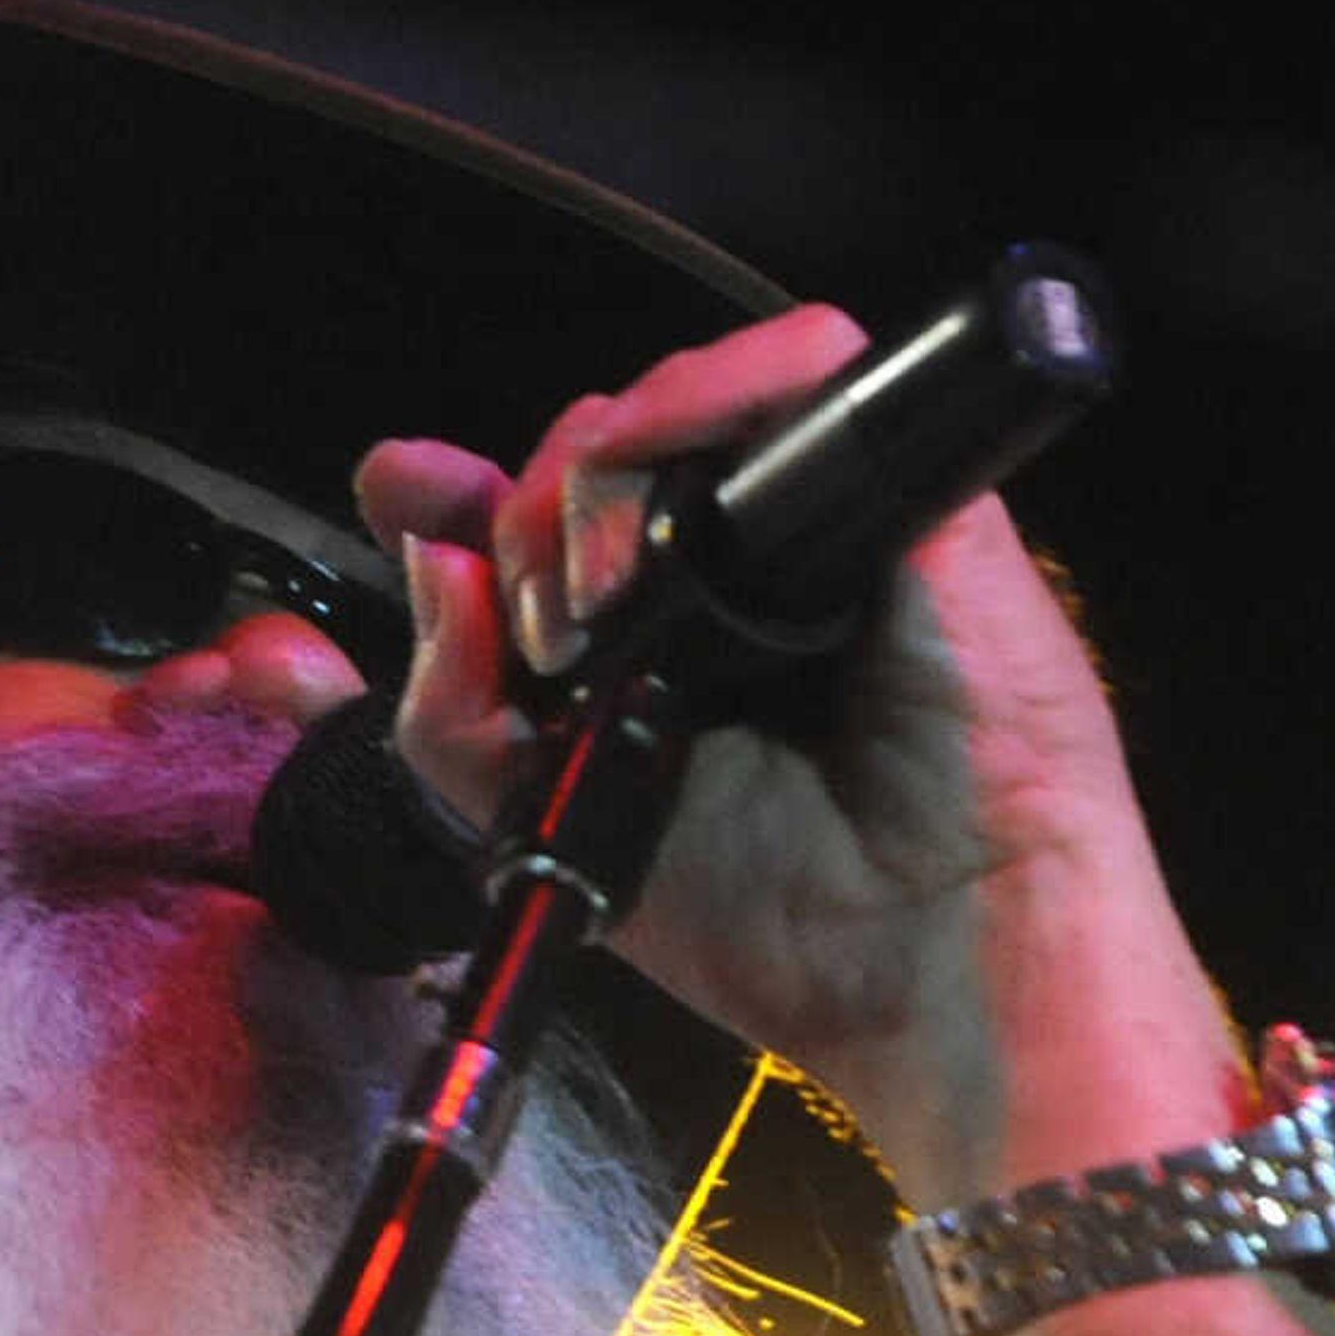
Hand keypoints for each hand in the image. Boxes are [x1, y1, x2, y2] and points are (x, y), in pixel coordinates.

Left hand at [354, 305, 1239, 1203]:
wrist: (928, 973)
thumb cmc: (777, 921)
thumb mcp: (555, 823)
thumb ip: (454, 715)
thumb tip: (426, 560)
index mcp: (667, 637)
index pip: (552, 515)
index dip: (462, 493)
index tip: (406, 490)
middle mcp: (744, 567)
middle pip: (602, 448)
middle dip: (527, 513)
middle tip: (538, 631)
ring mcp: (829, 521)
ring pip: (685, 399)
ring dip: (598, 469)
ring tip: (589, 601)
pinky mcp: (912, 493)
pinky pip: (808, 362)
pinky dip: (704, 395)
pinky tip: (647, 486)